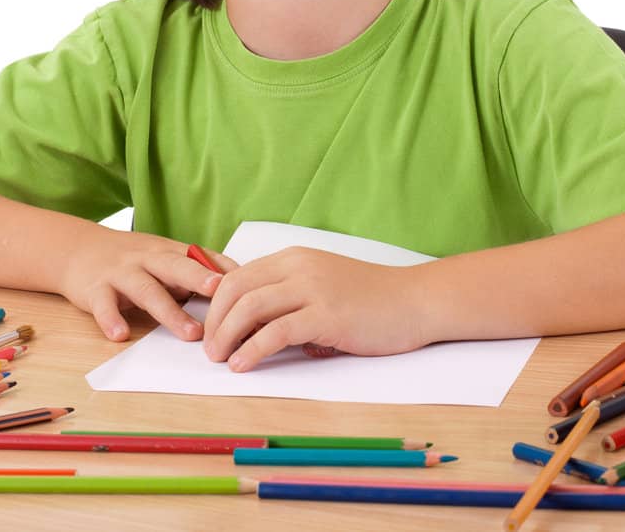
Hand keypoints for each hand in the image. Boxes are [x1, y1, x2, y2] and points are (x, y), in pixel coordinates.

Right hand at [58, 226, 237, 342]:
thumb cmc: (131, 259)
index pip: (201, 257)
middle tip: (220, 292)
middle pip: (176, 267)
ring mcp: (122, 274)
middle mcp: (147, 259)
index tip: (250, 284)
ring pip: (148, 290)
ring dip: (170, 312)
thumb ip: (194, 271)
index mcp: (168, 252)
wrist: (78, 250)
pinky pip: (104, 305)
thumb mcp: (163, 257)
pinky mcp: (96, 290)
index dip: (223, 270)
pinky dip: (111, 319)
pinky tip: (120, 335)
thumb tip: (238, 293)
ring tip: (191, 333)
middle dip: (199, 278)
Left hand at [201, 247, 429, 371]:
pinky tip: (243, 365)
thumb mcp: (323, 286)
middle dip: (215, 322)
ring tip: (220, 360)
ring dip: (227, 336)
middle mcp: (299, 267)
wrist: (415, 301)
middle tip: (209, 350)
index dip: (217, 305)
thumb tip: (255, 327)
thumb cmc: (371, 300)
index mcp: (294, 258)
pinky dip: (253, 350)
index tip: (210, 330)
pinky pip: (277, 332)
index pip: (238, 275)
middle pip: (236, 289)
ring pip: (251, 307)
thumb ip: (290, 298)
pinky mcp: (327, 315)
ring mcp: (313, 289)